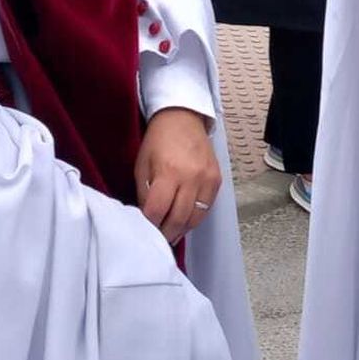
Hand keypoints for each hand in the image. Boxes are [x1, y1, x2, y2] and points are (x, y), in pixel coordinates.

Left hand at [135, 106, 221, 242]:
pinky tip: (183, 222)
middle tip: (156, 240)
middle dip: (165, 233)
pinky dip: (194, 219)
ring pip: (194, 218)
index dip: (149, 225)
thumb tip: (147, 218)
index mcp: (168, 172)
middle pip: (178, 219)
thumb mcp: (142, 165)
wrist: (183, 119)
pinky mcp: (216, 181)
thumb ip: (145, 193)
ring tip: (169, 235)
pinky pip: (206, 209)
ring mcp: (207, 180)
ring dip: (180, 230)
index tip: (143, 232)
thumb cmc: (158, 141)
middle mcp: (191, 177)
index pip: (157, 211)